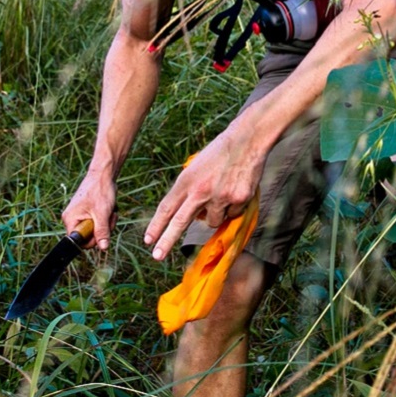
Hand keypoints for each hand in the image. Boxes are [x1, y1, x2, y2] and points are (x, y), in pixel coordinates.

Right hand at [62, 173, 115, 250]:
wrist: (103, 175)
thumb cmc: (100, 190)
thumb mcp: (102, 213)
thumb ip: (102, 231)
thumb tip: (103, 248)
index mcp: (70, 219)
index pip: (78, 242)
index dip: (91, 240)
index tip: (101, 231)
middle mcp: (72, 219)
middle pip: (88, 237)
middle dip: (102, 230)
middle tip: (108, 217)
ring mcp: (80, 216)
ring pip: (95, 231)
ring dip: (106, 223)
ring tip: (109, 210)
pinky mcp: (87, 214)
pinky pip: (98, 224)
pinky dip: (106, 218)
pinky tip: (108, 209)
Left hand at [144, 129, 263, 259]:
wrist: (247, 140)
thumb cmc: (219, 153)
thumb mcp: (196, 168)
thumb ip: (190, 191)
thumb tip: (193, 218)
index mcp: (186, 181)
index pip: (166, 207)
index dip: (157, 225)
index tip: (148, 240)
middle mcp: (200, 191)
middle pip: (179, 221)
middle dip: (166, 241)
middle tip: (156, 256)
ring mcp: (219, 197)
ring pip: (212, 222)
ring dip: (215, 214)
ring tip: (222, 192)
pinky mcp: (237, 200)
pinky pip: (232, 215)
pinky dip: (233, 208)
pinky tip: (236, 189)